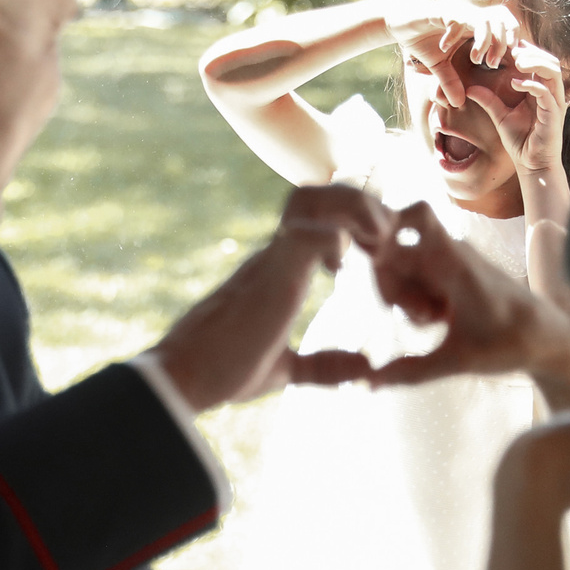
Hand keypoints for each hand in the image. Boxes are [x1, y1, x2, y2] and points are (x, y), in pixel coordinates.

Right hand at [151, 185, 392, 411]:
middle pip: (321, 191)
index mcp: (281, 268)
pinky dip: (339, 239)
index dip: (356, 218)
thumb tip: (363, 369)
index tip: (379, 253)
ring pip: (316, 198)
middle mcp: (277, 253)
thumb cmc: (224, 371)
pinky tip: (343, 269)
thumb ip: (324, 366)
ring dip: (355, 212)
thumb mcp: (285, 369)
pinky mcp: (272, 273)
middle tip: (386, 240)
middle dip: (364, 204)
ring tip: (373, 245)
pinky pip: (311, 232)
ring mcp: (273, 258)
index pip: (321, 215)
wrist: (184, 378)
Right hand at [289, 201, 569, 392]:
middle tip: (417, 318)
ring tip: (431, 322)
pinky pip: (422, 278)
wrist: (548, 339)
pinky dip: (421, 298)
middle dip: (394, 287)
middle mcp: (451, 253)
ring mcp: (452, 263)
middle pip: (397, 254)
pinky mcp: (455, 274)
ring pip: (407, 269)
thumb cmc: (509, 343)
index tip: (379, 264)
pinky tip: (437, 321)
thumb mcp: (457, 361)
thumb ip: (410, 370)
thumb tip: (368, 382)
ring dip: (408, 297)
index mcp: (452, 261)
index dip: (388, 228)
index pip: (415, 215)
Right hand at [387, 0, 522, 112]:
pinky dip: (454, 34)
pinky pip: (457, 19)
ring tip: (475, 59)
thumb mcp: (438, 66)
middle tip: (491, 64)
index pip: (505, 26)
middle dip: (501, 44)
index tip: (499, 64)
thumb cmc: (420, 41)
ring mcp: (458, 11)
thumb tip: (458, 104)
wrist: (398, 24)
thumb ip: (450, 82)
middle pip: (501, 20)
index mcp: (475, 25)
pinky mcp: (442, 9)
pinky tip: (444, 47)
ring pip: (485, 19)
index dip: (509, 43)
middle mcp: (470, 15)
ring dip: (484, 41)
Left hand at [480, 42, 568, 186]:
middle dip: (532, 52)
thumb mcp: (500, 116)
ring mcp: (554, 103)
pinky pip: (546, 93)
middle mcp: (551, 94)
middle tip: (512, 50)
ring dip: (535, 62)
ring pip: (553, 72)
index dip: (526, 50)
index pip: (539, 62)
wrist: (531, 164)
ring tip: (516, 62)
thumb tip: (470, 88)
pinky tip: (515, 83)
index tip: (507, 46)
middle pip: (550, 61)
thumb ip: (488, 100)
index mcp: (541, 91)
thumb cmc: (520, 141)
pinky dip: (532, 84)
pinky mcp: (553, 115)